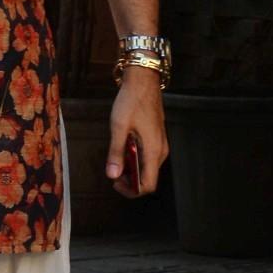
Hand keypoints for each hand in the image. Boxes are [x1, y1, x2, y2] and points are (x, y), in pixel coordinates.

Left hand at [107, 66, 166, 193]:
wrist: (143, 81)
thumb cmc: (132, 101)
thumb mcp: (118, 127)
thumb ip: (116, 152)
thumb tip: (112, 175)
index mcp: (153, 150)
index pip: (148, 185)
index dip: (131, 190)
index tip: (115, 182)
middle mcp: (160, 151)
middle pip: (148, 179)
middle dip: (130, 180)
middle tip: (112, 170)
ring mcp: (160, 144)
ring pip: (148, 168)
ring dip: (132, 170)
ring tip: (116, 158)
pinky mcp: (157, 139)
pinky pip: (148, 157)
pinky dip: (136, 159)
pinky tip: (124, 149)